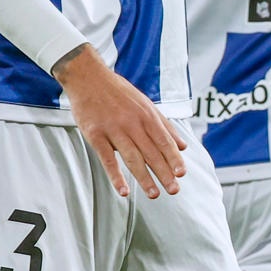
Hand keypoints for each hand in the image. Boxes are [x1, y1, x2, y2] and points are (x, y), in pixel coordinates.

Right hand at [54, 44, 187, 198]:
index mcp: (146, 114)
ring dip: (144, 178)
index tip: (181, 173)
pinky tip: (124, 191)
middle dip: (164, 173)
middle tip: (174, 190)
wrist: (87, 76)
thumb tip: (182, 146)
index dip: (173, 158)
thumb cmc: (118, 91)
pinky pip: (107, 159)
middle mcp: (132, 122)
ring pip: (132, 158)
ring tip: (154, 194)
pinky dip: (116, 176)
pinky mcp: (95, 134)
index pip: (164, 140)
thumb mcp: (145, 103)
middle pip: (151, 152)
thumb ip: (164, 125)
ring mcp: (113, 129)